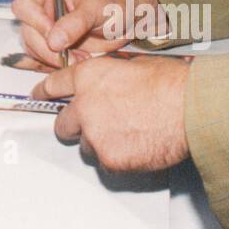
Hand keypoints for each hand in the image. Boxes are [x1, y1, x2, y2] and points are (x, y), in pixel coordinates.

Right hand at [12, 0, 161, 67]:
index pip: (25, 6)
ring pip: (32, 46)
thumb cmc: (115, 2)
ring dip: (54, 58)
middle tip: (73, 58)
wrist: (129, 17)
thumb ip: (76, 23)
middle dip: (48, 48)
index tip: (56, 41)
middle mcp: (40, 3)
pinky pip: (42, 57)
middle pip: (27, 30)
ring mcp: (44, 23)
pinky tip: (79, 60)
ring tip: (81, 59)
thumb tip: (53, 41)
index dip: (37, 24)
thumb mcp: (98, 8)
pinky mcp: (50, 41)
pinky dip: (58, 63)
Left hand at [31, 55, 190, 170]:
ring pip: (86, 146)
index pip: (53, 85)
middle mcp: (84, 105)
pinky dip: (118, 158)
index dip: (44, 91)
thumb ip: (110, 77)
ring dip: (100, 143)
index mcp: (88, 77)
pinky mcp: (110, 159)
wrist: (190, 108)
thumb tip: (108, 85)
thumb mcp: (132, 65)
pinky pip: (106, 163)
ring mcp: (95, 135)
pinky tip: (137, 146)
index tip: (38, 95)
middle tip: (93, 125)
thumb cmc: (170, 83)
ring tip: (128, 134)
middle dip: (74, 125)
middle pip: (62, 123)